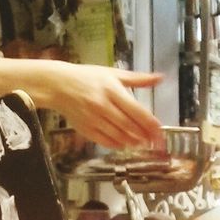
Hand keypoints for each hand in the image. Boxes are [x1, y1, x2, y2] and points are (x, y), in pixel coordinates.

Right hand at [41, 64, 163, 149]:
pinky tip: (124, 144)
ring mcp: (94, 119)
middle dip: (144, 136)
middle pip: (130, 126)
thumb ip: (138, 79)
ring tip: (141, 143)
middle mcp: (104, 106)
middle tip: (154, 142)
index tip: (160, 133)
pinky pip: (105, 142)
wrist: (59, 85)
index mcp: (113, 90)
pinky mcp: (86, 129)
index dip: (151, 125)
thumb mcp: (113, 73)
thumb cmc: (87, 77)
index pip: (138, 111)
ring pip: (119, 136)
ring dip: (132, 142)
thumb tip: (159, 78)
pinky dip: (117, 145)